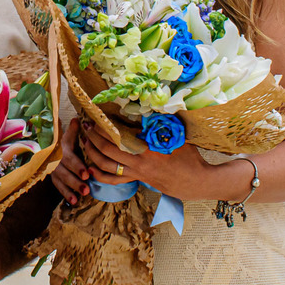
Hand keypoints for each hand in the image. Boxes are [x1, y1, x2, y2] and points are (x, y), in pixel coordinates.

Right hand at [49, 118, 90, 205]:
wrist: (48, 149)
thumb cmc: (64, 144)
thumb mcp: (67, 136)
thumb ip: (73, 131)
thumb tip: (77, 119)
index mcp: (62, 149)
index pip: (69, 158)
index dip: (77, 166)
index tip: (86, 174)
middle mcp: (56, 160)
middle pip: (66, 172)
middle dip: (76, 180)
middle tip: (86, 188)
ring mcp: (54, 170)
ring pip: (62, 180)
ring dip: (72, 188)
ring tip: (83, 194)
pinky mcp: (53, 178)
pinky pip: (59, 187)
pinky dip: (66, 194)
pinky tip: (74, 201)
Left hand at [81, 121, 212, 198]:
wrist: (198, 181)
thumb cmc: (190, 156)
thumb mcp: (179, 134)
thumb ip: (164, 121)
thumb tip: (153, 103)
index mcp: (148, 148)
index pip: (119, 135)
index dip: (105, 125)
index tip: (96, 116)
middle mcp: (139, 162)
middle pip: (108, 149)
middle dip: (93, 136)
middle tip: (85, 126)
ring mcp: (137, 173)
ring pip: (107, 165)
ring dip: (92, 153)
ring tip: (85, 142)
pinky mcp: (138, 180)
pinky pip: (114, 180)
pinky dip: (100, 174)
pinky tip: (91, 168)